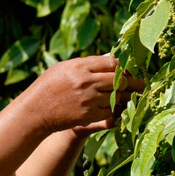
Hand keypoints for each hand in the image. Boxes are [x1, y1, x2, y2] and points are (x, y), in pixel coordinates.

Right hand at [24, 55, 144, 134]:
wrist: (35, 111)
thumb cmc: (48, 87)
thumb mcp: (64, 68)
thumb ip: (87, 64)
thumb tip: (111, 60)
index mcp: (80, 66)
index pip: (112, 63)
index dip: (123, 67)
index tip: (127, 71)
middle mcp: (86, 81)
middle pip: (119, 80)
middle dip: (131, 83)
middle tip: (139, 85)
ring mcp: (88, 99)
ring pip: (117, 97)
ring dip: (124, 97)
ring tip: (129, 96)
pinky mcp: (88, 115)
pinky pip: (110, 111)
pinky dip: (114, 110)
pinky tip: (115, 108)